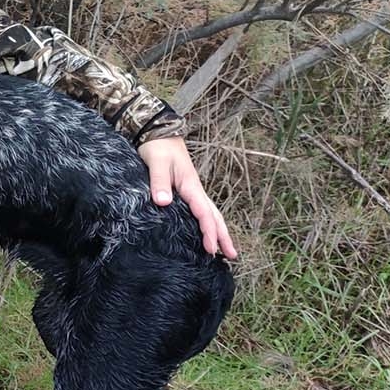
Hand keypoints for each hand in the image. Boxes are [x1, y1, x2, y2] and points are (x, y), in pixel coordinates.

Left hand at [138, 136, 237, 258]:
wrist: (158, 133)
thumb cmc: (158, 148)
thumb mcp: (157, 163)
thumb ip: (159, 182)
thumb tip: (164, 202)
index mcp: (191, 186)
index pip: (203, 213)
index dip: (209, 232)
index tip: (212, 249)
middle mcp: (195, 190)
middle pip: (214, 216)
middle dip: (223, 236)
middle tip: (232, 256)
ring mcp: (192, 191)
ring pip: (211, 214)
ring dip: (219, 231)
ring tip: (227, 251)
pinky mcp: (186, 191)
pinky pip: (201, 211)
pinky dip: (208, 223)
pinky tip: (207, 232)